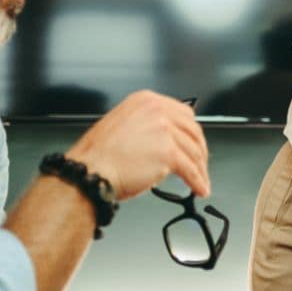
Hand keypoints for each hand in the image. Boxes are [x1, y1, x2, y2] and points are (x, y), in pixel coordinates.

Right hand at [66, 91, 208, 199]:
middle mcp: (157, 110)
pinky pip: (190, 170)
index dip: (192, 133)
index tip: (195, 144)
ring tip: (201, 182)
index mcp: (145, 101)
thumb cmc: (97, 156)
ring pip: (194, 151)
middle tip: (201, 165)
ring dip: (200, 170)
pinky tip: (198, 189)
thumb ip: (146, 127)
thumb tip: (164, 141)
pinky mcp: (168, 153)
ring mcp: (164, 130)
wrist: (89, 171)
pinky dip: (197, 181)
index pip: (182, 113)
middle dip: (200, 151)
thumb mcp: (122, 127)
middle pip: (193, 131)